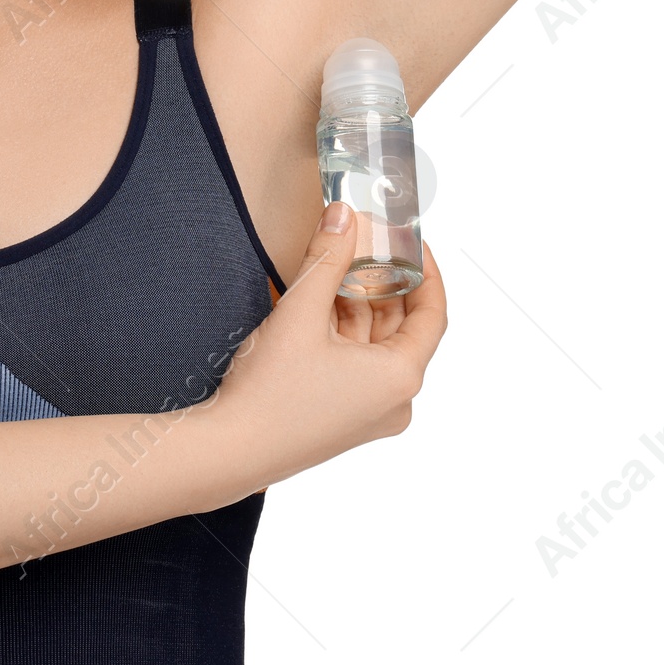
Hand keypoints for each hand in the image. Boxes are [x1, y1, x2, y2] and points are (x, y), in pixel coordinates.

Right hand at [213, 203, 447, 483]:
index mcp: (399, 378)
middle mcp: (394, 399)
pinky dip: (342, 329)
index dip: (425, 271)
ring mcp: (368, 411)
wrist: (230, 450)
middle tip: (364, 242)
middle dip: (383, 281)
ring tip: (336, 262)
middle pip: (401, 326)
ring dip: (357, 302)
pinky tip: (319, 299)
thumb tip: (344, 214)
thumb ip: (327, 256)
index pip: (433, 314)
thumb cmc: (271, 393)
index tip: (410, 241)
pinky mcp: (343, 415)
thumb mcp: (301, 312)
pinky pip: (355, 361)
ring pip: (374, 342)